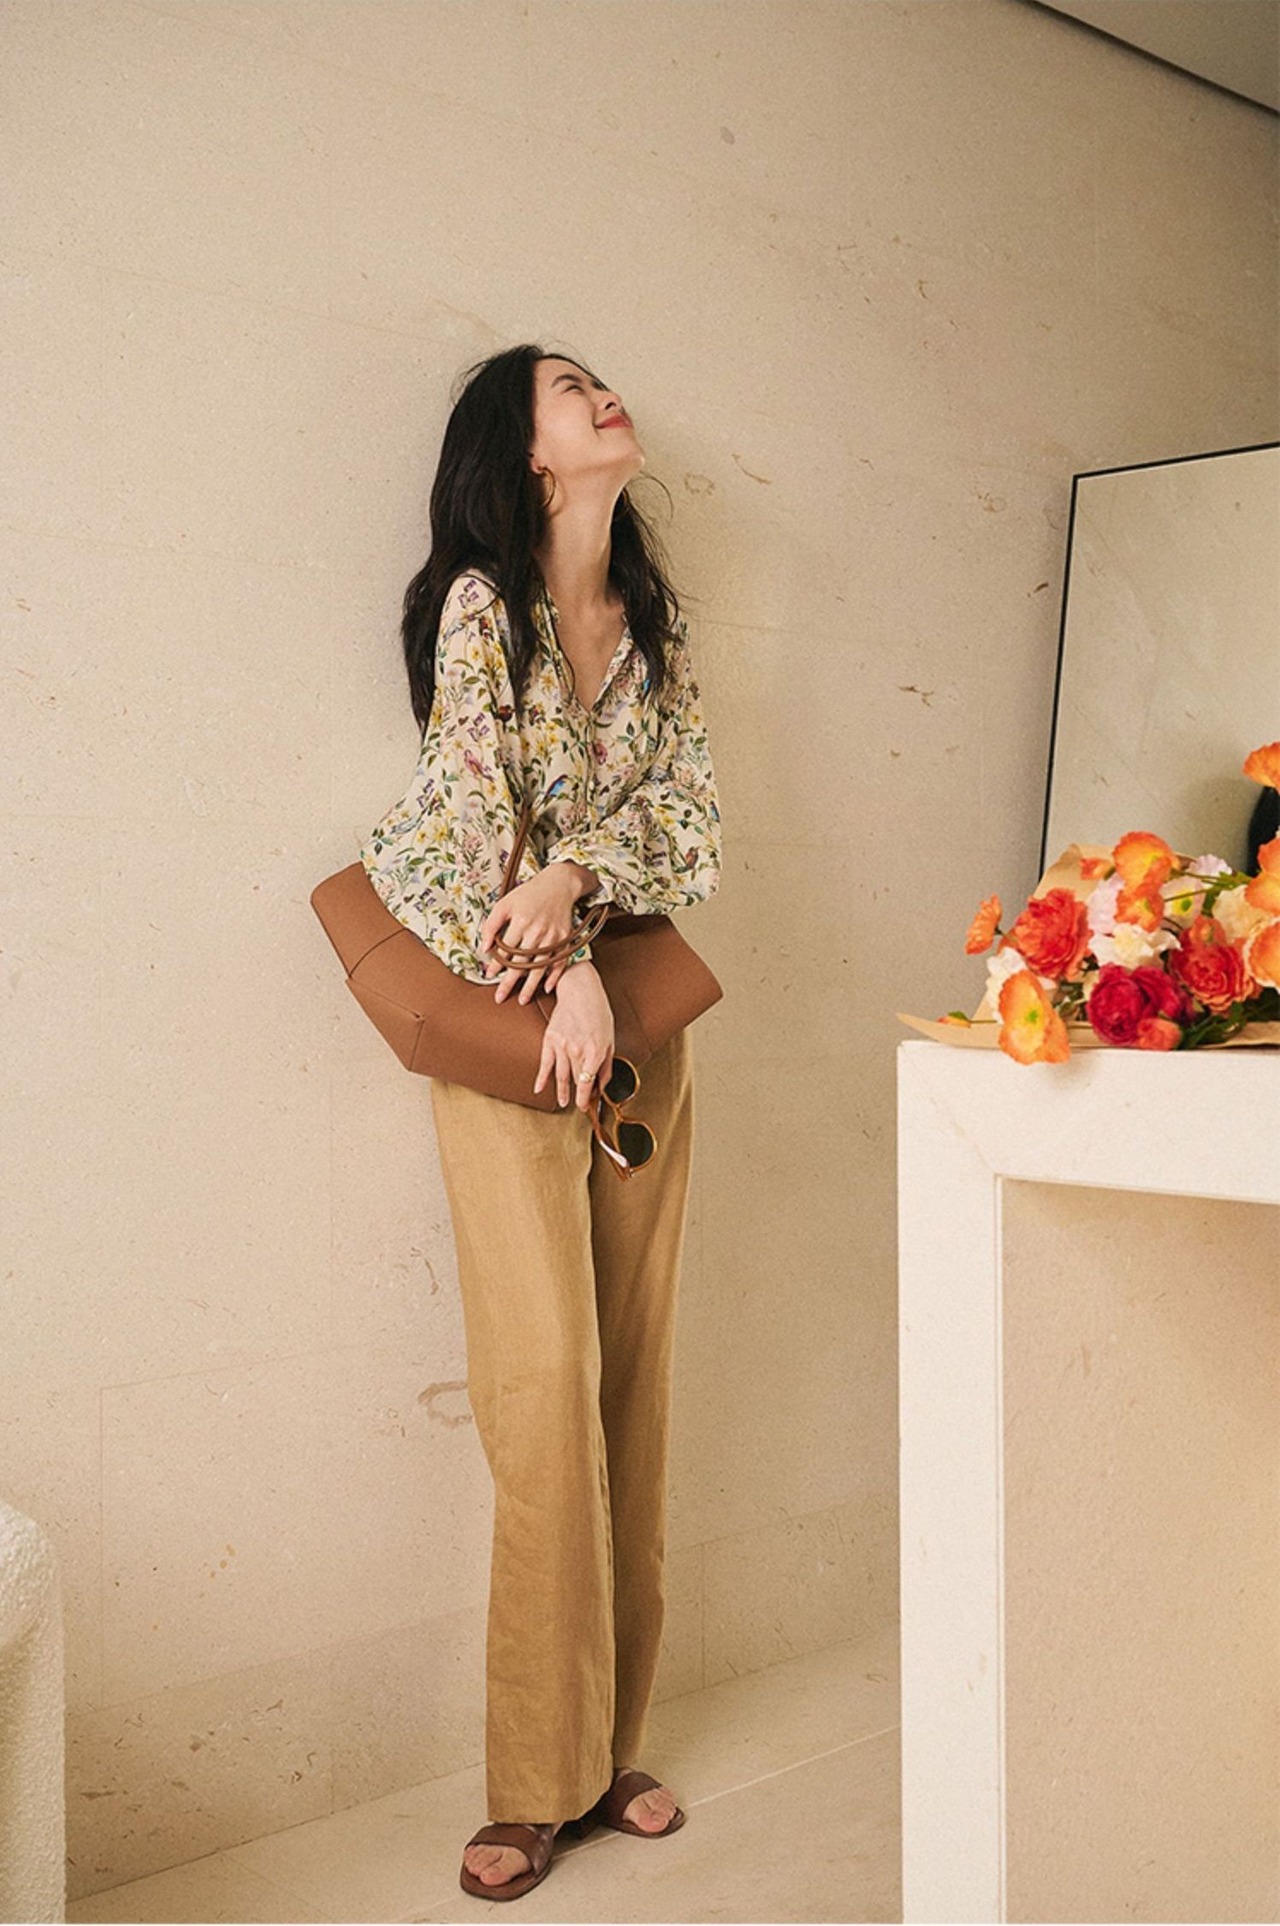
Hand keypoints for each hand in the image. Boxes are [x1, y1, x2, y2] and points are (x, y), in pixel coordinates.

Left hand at [480, 864, 584, 1003]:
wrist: (559, 884)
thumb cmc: (528, 894)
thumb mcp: (504, 903)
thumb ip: (491, 925)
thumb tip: (484, 949)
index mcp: (521, 921)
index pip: (505, 949)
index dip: (496, 965)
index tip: (489, 976)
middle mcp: (538, 930)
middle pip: (521, 963)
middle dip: (509, 982)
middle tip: (499, 998)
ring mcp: (553, 936)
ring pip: (540, 967)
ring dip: (530, 986)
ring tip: (522, 1000)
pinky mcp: (564, 939)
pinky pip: (560, 962)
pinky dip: (554, 976)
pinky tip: (547, 988)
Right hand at [534, 963, 614, 1108]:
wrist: (580, 991)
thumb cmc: (598, 1012)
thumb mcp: (610, 1039)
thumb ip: (607, 1065)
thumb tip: (602, 1085)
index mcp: (595, 1052)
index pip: (587, 1083)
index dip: (585, 1098)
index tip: (584, 1106)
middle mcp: (577, 1051)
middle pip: (575, 1080)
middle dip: (576, 1094)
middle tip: (576, 1104)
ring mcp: (562, 1046)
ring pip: (560, 1075)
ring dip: (561, 1091)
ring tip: (563, 1101)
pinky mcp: (550, 1039)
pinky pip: (545, 1064)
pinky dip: (542, 1078)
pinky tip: (540, 1089)